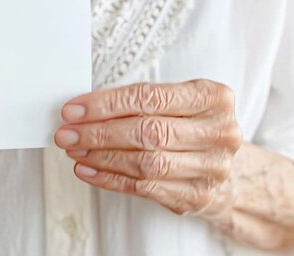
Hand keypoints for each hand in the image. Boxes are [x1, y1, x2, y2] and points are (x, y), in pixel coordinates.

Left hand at [55, 80, 241, 214]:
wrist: (225, 166)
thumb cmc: (192, 125)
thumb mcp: (178, 101)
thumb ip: (140, 101)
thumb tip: (84, 109)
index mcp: (213, 98)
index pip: (150, 98)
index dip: (106, 104)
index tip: (74, 110)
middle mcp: (219, 133)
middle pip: (147, 132)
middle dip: (99, 132)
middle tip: (67, 132)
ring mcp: (210, 169)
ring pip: (145, 163)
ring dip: (101, 157)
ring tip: (75, 150)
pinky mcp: (196, 196)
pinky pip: (144, 187)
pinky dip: (110, 179)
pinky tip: (89, 170)